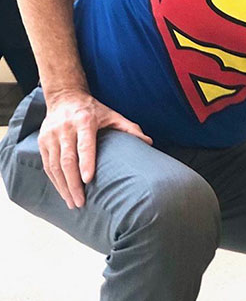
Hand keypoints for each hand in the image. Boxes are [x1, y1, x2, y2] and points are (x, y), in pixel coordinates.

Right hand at [38, 90, 151, 208]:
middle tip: (81, 202)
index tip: (88, 180)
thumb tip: (148, 142)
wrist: (65, 97)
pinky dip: (55, 180)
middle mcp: (65, 128)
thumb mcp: (112, 115)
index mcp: (84, 121)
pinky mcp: (42, 141)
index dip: (86, 162)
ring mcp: (51, 135)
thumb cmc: (93, 110)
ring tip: (73, 203)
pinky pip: (47, 164)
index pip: (84, 145)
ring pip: (54, 165)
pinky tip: (63, 192)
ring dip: (63, 186)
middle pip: (67, 159)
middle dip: (73, 183)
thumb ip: (129, 128)